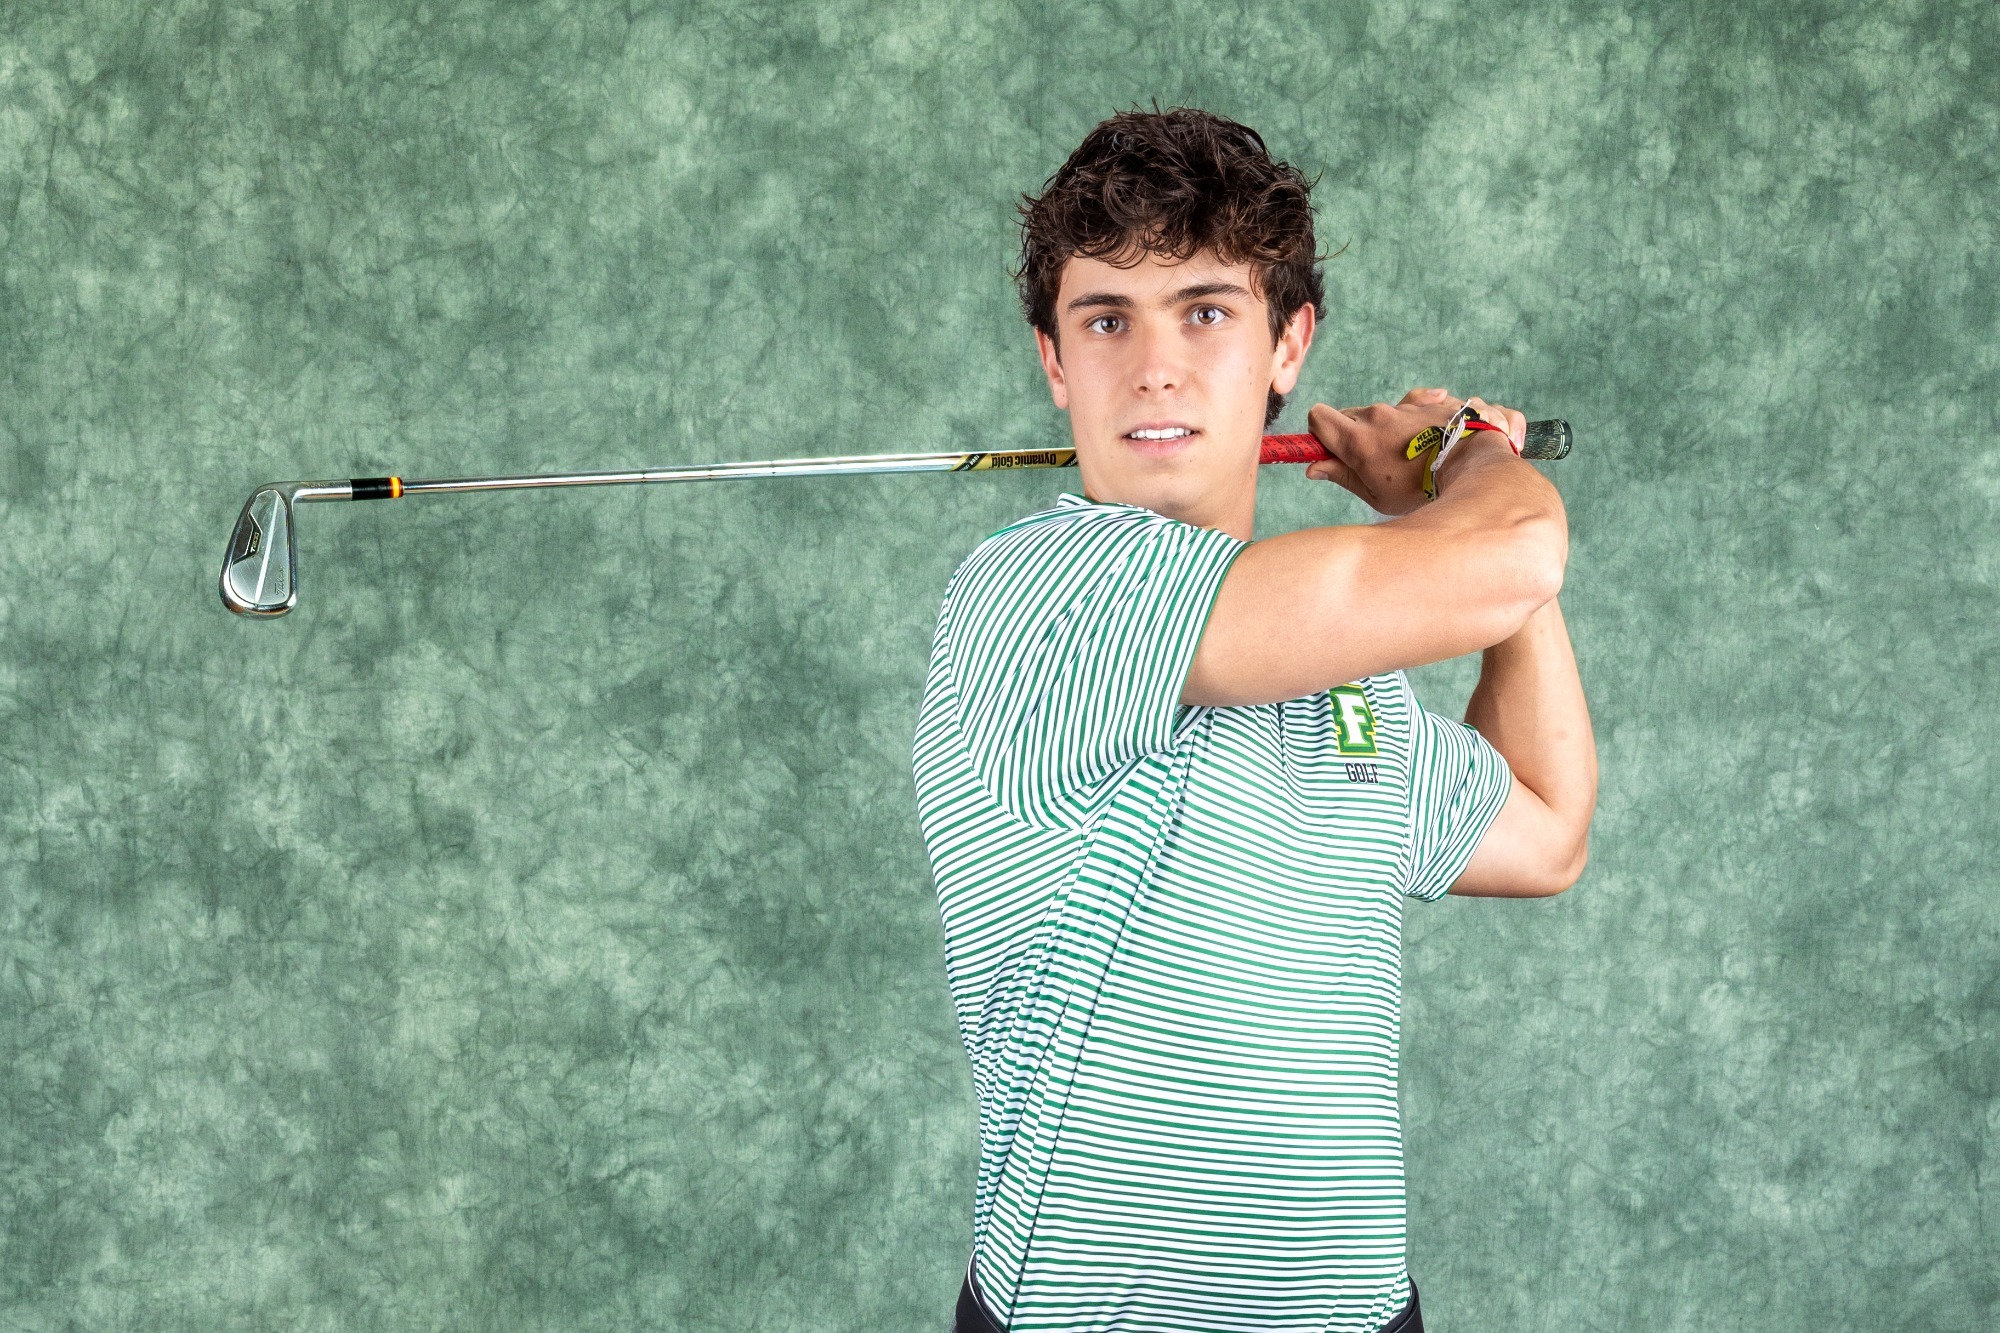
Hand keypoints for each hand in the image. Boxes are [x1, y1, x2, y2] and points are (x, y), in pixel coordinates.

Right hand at [1304, 387, 1526, 515]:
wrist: (1472, 467)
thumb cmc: (1420, 490)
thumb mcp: (1375, 494)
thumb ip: (1342, 475)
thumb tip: (1312, 468)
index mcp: (1357, 438)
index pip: (1318, 417)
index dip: (1320, 432)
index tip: (1332, 449)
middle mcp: (1377, 416)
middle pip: (1350, 416)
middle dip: (1356, 434)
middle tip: (1377, 462)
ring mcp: (1404, 406)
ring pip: (1383, 413)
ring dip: (1389, 430)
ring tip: (1412, 456)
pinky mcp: (1429, 401)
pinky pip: (1414, 403)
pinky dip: (1416, 416)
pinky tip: (1429, 432)